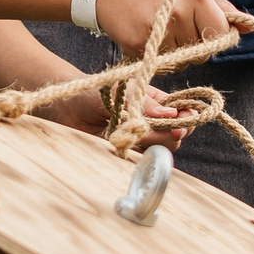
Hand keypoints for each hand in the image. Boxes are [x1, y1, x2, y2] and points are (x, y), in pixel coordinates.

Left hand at [45, 83, 191, 150]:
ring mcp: (139, 140)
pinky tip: (124, 146)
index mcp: (157, 103)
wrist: (66, 108)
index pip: (184, 115)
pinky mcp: (126, 154)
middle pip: (175, 137)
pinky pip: (140, 162)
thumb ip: (145, 103)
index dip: (187, 121)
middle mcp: (152, 123)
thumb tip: (171, 114)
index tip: (179, 125)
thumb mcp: (121, 91)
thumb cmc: (94, 92)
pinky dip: (136, 158)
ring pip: (160, 151)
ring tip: (128, 132)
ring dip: (149, 144)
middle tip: (147, 128)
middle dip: (167, 134)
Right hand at [92, 0, 231, 53]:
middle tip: (175, 23)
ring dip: (176, 52)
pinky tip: (145, 33)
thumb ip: (220, 5)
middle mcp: (178, 14)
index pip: (221, 34)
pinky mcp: (138, 46)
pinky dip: (157, 56)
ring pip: (183, 63)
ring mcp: (156, 33)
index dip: (215, 34)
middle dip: (195, 44)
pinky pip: (162, 65)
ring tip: (159, 27)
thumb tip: (249, 28)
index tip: (202, 24)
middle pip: (203, 52)